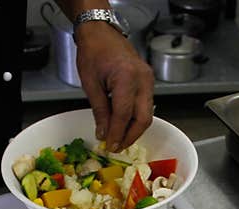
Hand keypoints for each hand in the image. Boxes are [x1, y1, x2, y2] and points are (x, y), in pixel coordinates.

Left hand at [75, 21, 153, 151]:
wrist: (101, 32)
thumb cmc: (93, 51)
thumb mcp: (91, 83)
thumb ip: (99, 110)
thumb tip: (103, 133)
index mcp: (126, 77)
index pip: (124, 114)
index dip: (117, 133)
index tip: (110, 146)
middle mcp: (142, 79)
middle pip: (143, 118)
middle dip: (131, 136)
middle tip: (117, 147)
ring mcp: (148, 79)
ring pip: (147, 114)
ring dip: (134, 129)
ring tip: (119, 139)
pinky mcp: (148, 80)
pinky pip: (146, 105)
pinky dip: (136, 118)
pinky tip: (124, 125)